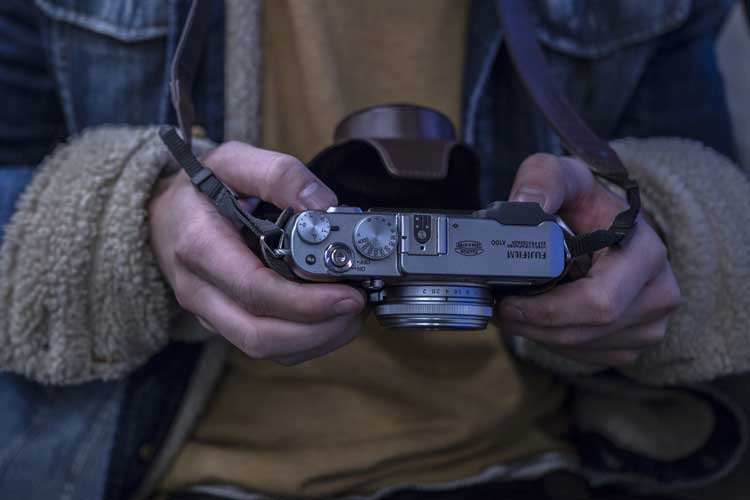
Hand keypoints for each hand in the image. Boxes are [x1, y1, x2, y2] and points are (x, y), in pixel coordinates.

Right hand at [149, 141, 364, 364]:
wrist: (161, 215)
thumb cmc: (198, 188)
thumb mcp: (231, 161)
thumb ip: (278, 174)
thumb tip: (324, 205)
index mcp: (199, 247)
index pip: (255, 290)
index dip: (306, 302)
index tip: (349, 294)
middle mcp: (200, 290)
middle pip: (260, 335)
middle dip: (318, 330)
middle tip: (357, 306)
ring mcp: (210, 313)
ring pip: (266, 350)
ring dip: (317, 340)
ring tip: (351, 314)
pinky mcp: (224, 324)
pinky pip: (267, 348)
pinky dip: (305, 342)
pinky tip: (331, 319)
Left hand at [498, 154, 680, 366]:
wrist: (609, 224)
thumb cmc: (584, 202)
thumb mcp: (563, 175)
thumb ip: (543, 179)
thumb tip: (522, 204)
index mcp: (646, 252)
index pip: (599, 301)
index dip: (547, 310)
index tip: (506, 301)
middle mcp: (659, 292)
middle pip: (588, 331)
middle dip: (535, 326)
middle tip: (499, 310)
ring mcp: (651, 323)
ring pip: (584, 348)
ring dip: (540, 336)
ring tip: (512, 312)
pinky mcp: (634, 343)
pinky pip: (588, 357)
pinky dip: (555, 343)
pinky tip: (537, 321)